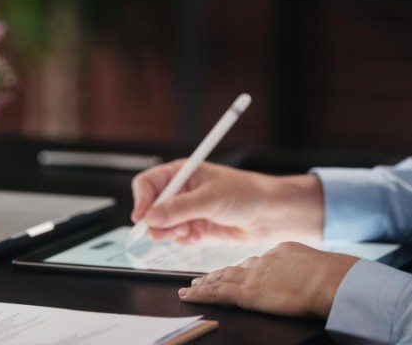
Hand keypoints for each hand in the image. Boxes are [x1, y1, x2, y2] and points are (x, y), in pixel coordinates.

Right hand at [130, 160, 323, 243]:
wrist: (270, 214)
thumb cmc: (245, 194)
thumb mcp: (210, 199)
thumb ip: (179, 209)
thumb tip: (151, 218)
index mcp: (182, 173)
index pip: (148, 183)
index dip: (141, 200)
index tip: (142, 218)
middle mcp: (182, 190)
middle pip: (151, 207)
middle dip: (155, 221)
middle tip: (162, 234)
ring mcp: (188, 209)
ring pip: (162, 224)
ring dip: (170, 233)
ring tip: (187, 234)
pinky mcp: (196, 226)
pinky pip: (177, 236)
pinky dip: (183, 240)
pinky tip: (197, 237)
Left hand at [178, 242, 358, 318]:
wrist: (332, 280)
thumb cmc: (335, 277)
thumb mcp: (320, 265)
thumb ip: (307, 268)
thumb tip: (310, 275)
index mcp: (283, 251)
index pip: (257, 260)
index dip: (242, 267)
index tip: (235, 270)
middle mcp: (265, 260)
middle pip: (235, 267)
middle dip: (218, 273)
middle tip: (202, 277)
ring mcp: (254, 275)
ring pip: (222, 278)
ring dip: (206, 282)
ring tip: (193, 286)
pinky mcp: (248, 292)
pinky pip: (218, 293)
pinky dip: (201, 293)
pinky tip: (189, 295)